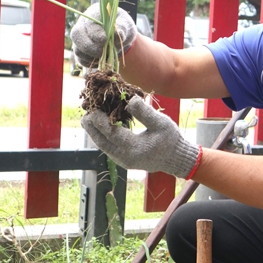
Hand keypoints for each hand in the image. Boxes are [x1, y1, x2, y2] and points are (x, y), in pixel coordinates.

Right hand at [70, 2, 136, 68]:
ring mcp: (81, 40)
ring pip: (78, 50)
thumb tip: (117, 35)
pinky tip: (103, 62)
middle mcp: (83, 27)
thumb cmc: (121, 25)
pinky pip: (82, 61)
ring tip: (106, 57)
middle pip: (76, 35)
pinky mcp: (83, 52)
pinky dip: (92, 64)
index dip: (95, 34)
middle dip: (88, 46)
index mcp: (93, 15)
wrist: (119, 36)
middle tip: (101, 52)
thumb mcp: (125, 23)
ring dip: (91, 57)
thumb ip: (122, 27)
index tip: (104, 40)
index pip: (88, 24)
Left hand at [81, 95, 200, 178]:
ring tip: (88, 120)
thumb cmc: (171, 139)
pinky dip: (103, 137)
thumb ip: (144, 112)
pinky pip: (109, 149)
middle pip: (102, 142)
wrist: (176, 158)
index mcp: (135, 148)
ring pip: (104, 146)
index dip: (100, 121)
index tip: (93, 109)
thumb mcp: (161, 122)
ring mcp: (124, 161)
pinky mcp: (124, 161)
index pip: (111, 133)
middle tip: (85, 114)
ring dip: (95, 133)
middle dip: (92, 128)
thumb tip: (129, 101)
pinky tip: (101, 128)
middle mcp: (126, 157)